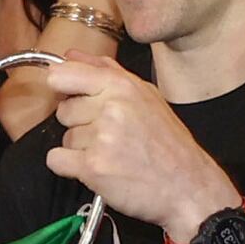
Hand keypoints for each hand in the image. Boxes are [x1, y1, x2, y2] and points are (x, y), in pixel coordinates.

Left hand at [29, 58, 239, 239]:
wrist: (188, 186)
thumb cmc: (169, 144)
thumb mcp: (146, 95)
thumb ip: (106, 71)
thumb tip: (70, 57)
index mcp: (123, 86)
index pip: (66, 73)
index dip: (63, 86)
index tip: (71, 96)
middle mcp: (111, 108)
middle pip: (64, 110)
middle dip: (81, 124)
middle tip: (110, 136)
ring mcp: (101, 138)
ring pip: (64, 138)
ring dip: (81, 149)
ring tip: (112, 154)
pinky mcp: (93, 167)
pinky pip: (56, 160)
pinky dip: (70, 167)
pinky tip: (97, 168)